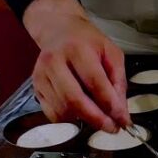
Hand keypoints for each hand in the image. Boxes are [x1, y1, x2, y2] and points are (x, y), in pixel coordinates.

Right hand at [23, 0, 128, 132]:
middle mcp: (54, 61)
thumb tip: (121, 113)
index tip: (123, 120)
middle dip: (96, 119)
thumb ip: (118, 82)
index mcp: (77, 49)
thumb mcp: (112, 54)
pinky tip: (80, 111)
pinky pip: (52, 113)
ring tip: (98, 116)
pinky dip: (69, 118)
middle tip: (112, 128)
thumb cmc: (88, 42)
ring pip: (63, 109)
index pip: (95, 83)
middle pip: (74, 100)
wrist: (58, 30)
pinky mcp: (35, 86)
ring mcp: (41, 75)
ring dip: (84, 119)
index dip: (110, 105)